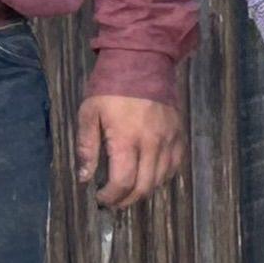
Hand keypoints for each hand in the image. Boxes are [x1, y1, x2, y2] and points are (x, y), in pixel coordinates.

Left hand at [75, 89, 185, 207]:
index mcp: (127, 139)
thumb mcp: (89, 114)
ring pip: (161, 179)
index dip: (111, 197)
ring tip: (129, 190)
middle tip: (113, 201)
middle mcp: (152, 143)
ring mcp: (169, 139)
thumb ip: (87, 147)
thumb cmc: (110, 88)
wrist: (142, 61)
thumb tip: (85, 177)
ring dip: (144, 190)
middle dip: (126, 200)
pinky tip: (149, 175)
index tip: (100, 197)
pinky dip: (162, 176)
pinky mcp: (179, 134)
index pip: (123, 182)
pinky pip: (175, 165)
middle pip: (144, 186)